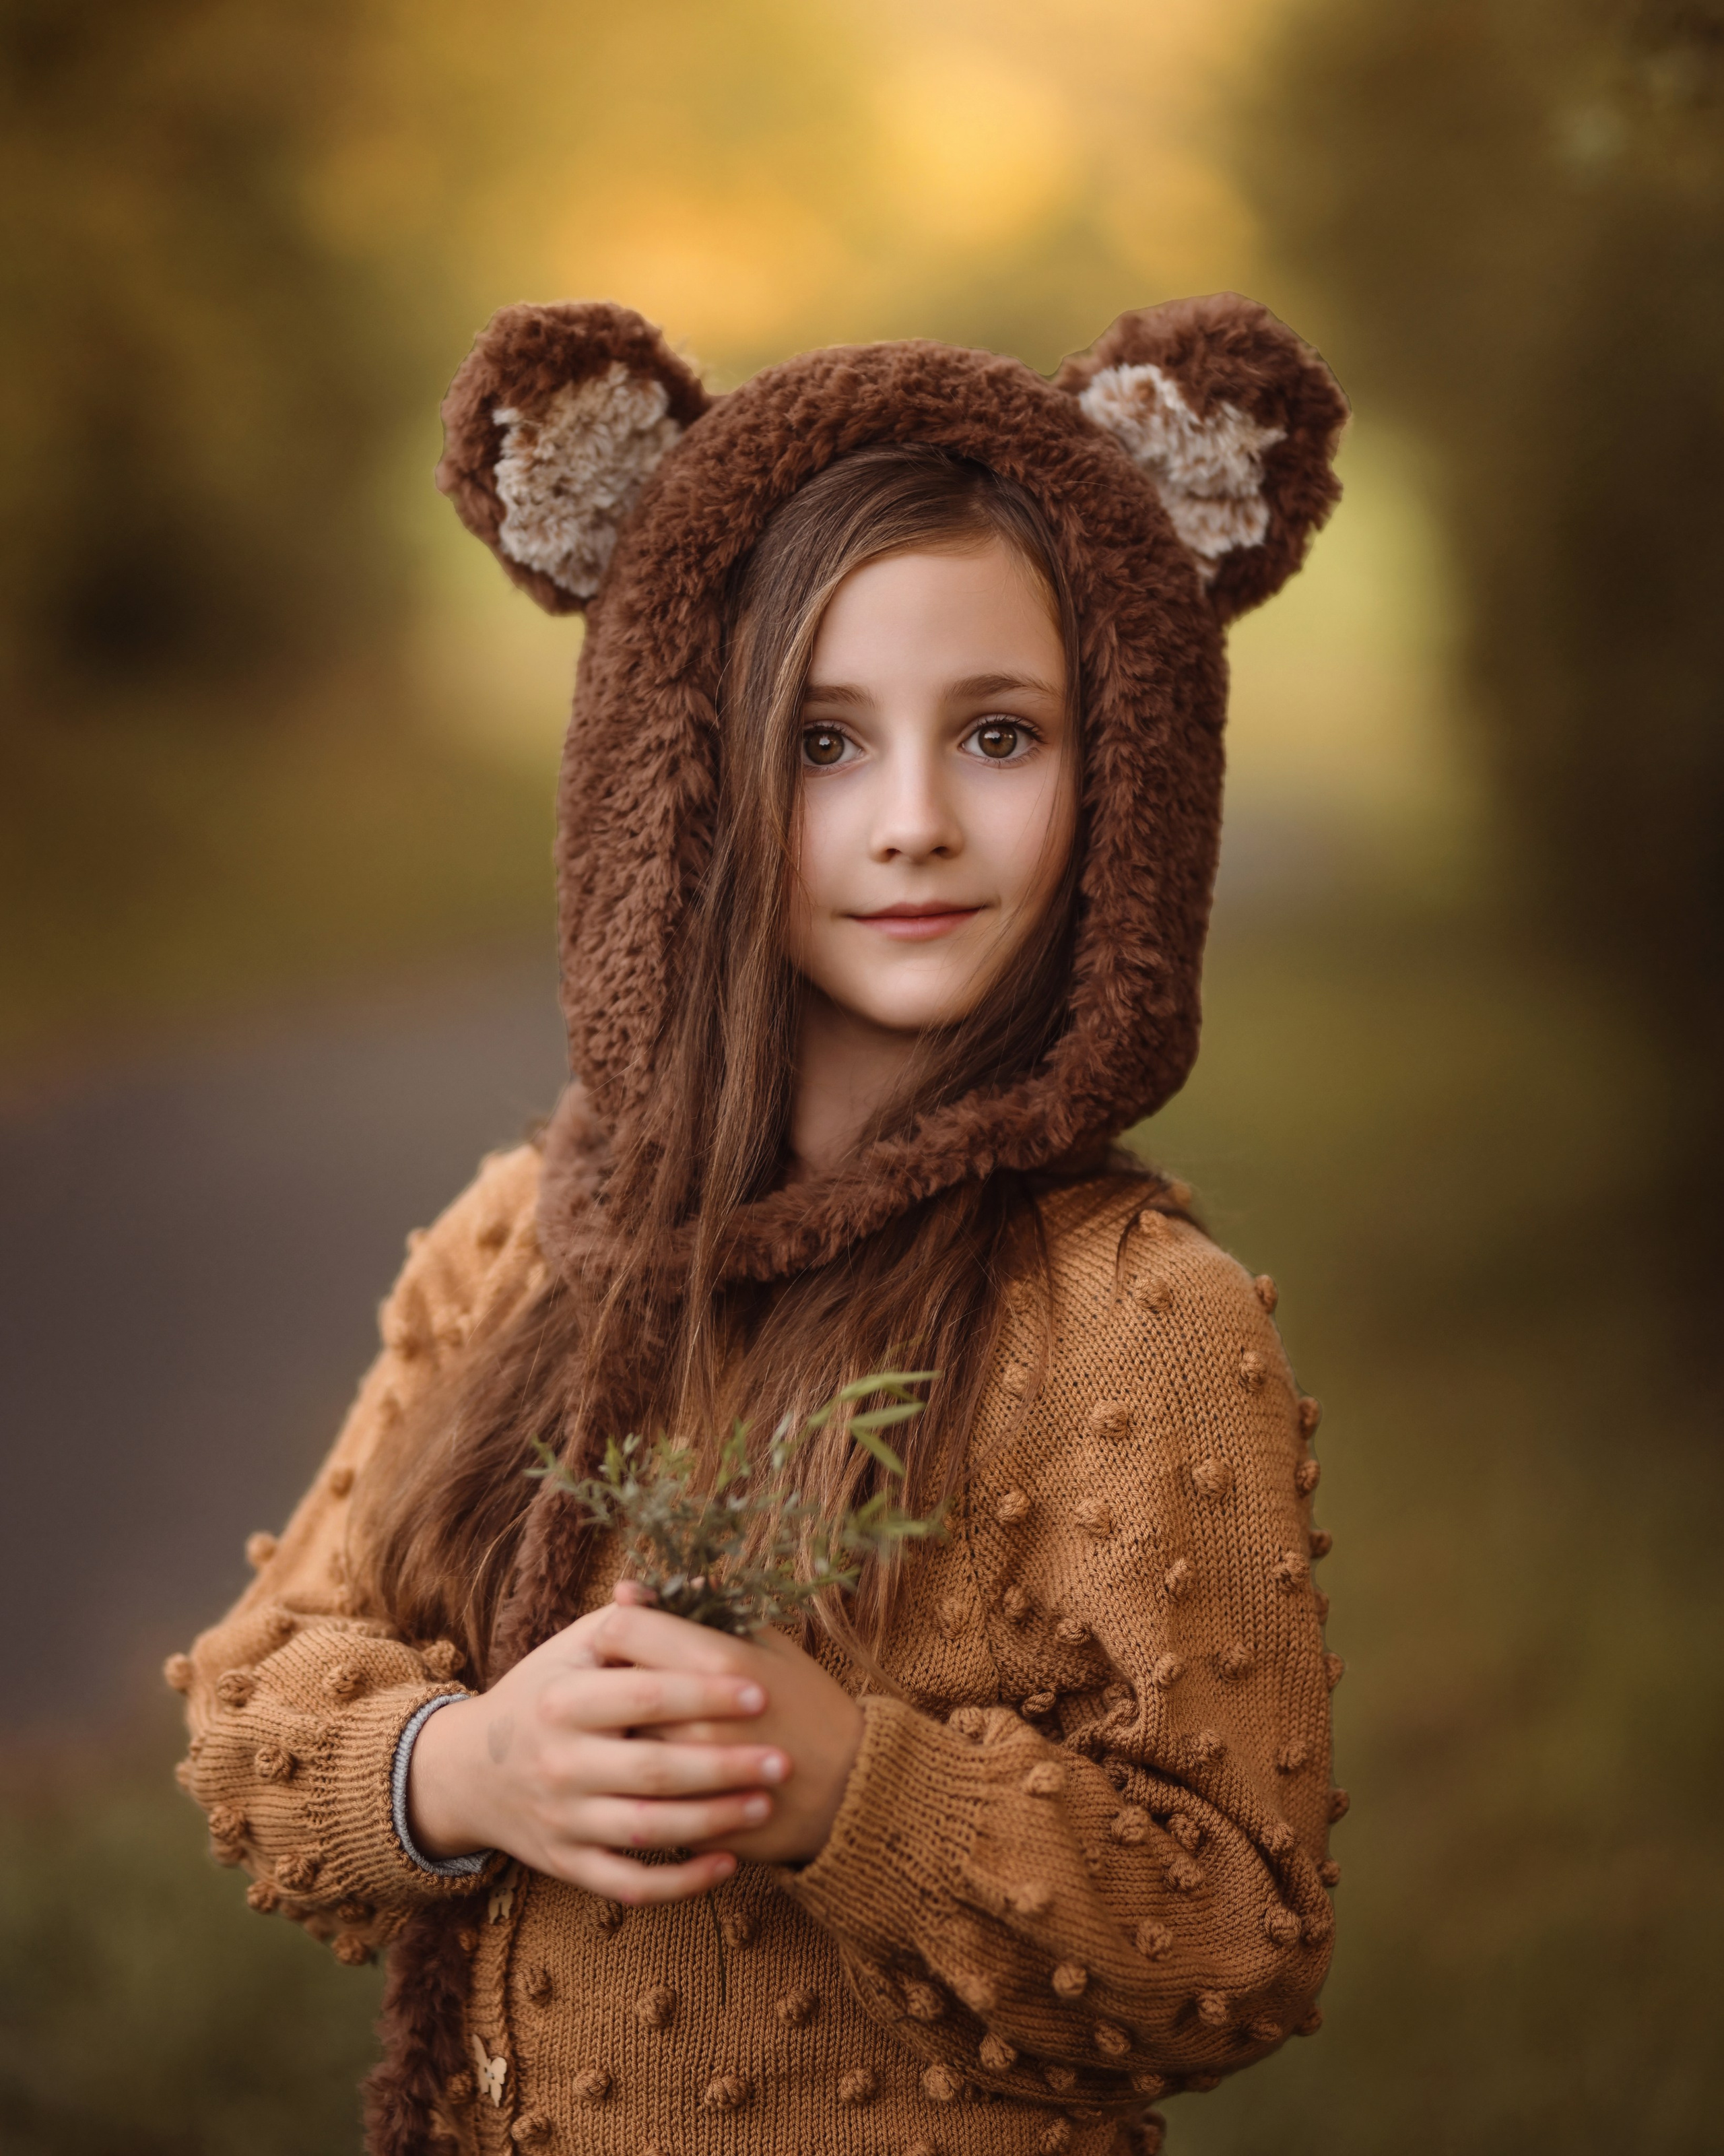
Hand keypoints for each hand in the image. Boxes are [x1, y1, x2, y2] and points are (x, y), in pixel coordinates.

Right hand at [404, 1601, 788, 1903]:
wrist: (468, 1771)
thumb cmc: (543, 1692)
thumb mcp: (572, 1647)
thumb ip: (634, 1622)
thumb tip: (702, 1586)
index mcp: (563, 1700)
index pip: (644, 1695)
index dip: (705, 1693)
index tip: (762, 1693)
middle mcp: (559, 1763)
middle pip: (652, 1770)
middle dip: (724, 1767)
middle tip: (784, 1760)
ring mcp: (561, 1819)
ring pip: (646, 1831)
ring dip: (712, 1823)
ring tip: (765, 1804)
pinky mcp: (565, 1864)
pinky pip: (626, 1884)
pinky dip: (678, 1883)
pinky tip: (726, 1864)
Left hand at [597, 1598, 864, 1865]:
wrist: (851, 1791)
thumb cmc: (809, 1705)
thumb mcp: (770, 1645)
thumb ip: (704, 1614)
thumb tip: (629, 1590)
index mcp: (718, 1662)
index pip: (622, 1629)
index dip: (616, 1630)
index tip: (626, 1641)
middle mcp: (696, 1718)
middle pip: (612, 1687)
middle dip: (614, 1683)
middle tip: (627, 1686)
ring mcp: (691, 1778)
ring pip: (619, 1745)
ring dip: (623, 1735)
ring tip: (645, 1730)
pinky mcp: (688, 1822)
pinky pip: (637, 1799)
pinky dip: (638, 1787)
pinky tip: (657, 1778)